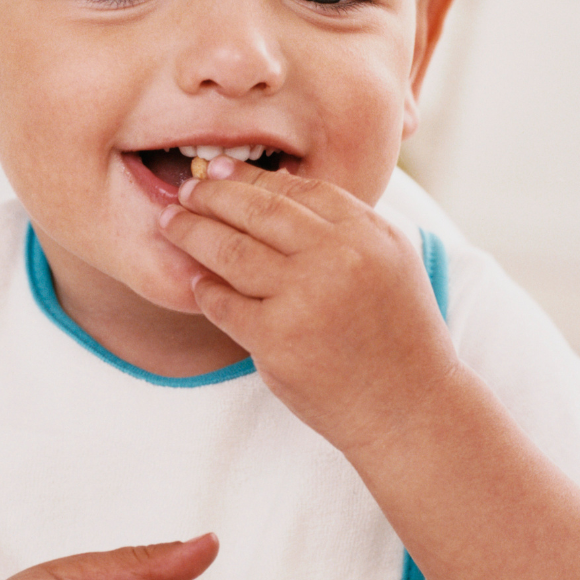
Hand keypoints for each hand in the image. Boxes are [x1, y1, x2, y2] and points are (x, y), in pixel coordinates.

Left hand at [158, 158, 458, 456]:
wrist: (408, 408)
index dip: (251, 178)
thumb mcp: (393, 263)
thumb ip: (347, 227)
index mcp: (368, 233)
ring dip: (192, 232)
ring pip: (230, 251)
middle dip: (211, 195)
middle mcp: (338, 257)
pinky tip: (194, 281)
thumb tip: (282, 192)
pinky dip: (204, 289)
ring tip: (171, 223)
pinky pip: (222, 303)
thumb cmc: (400, 337)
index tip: (219, 170)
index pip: (297, 189)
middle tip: (185, 189)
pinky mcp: (276, 339)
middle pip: (257, 211)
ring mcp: (304, 297)